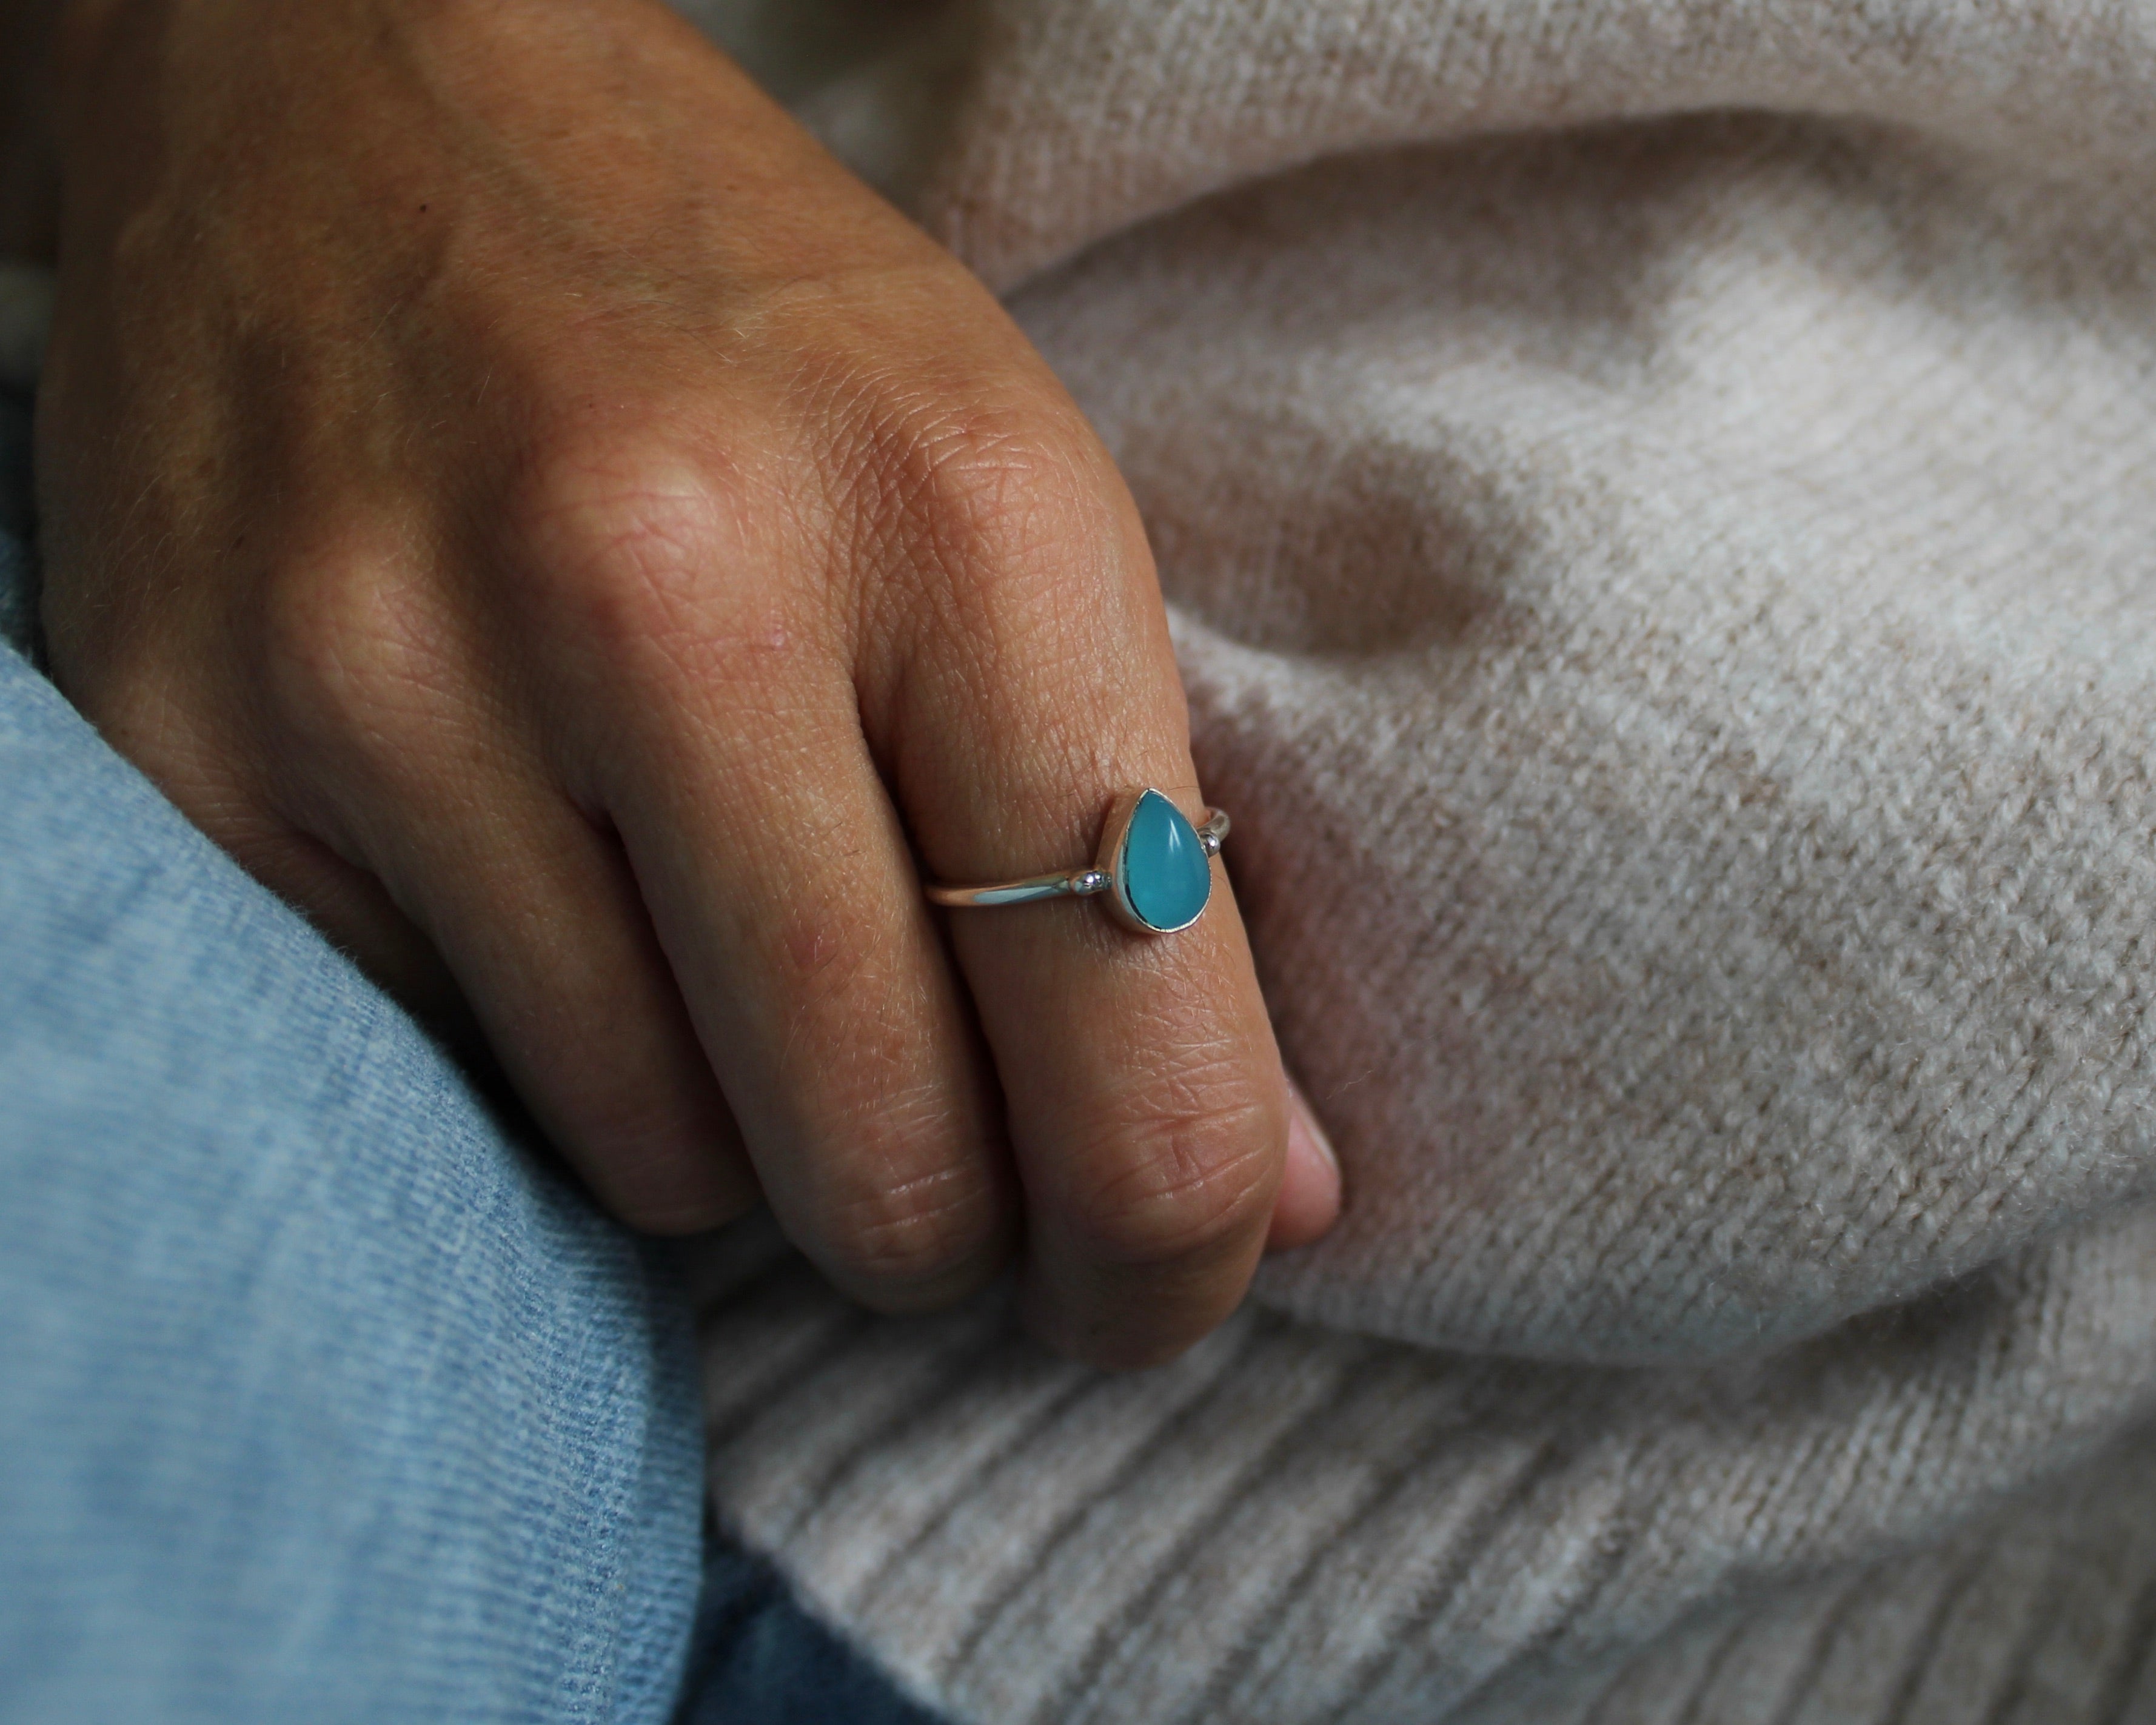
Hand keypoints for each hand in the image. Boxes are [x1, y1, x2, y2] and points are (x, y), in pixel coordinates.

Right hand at [33, 0, 1337, 1364]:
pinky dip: (560, 1052)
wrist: (349, 87)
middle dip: (955, 1224)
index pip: (1129, 1036)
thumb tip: (1272, 1197)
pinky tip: (556, 881)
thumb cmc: (741, 320)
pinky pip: (464, 1089)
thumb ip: (1150, 852)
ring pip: (670, 1169)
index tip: (1159, 1277)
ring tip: (728, 941)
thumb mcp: (1013, 504)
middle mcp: (665, 589)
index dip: (1173, 1237)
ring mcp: (396, 675)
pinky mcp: (197, 752)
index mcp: (955, 514)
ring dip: (743, 1129)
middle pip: (890, 1167)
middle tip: (957, 1157)